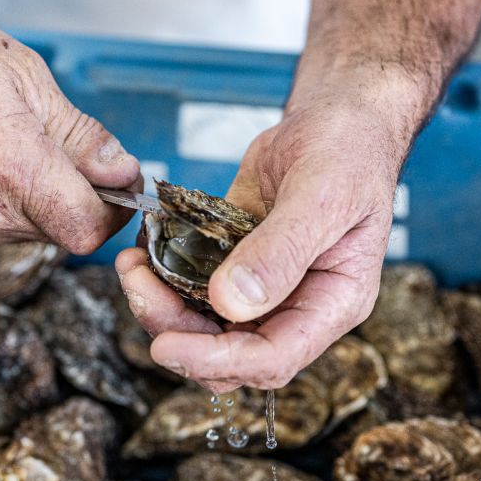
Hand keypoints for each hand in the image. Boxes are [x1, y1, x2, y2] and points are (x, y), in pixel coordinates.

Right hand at [0, 8, 139, 256]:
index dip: (112, 210)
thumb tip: (125, 171)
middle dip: (73, 195)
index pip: (89, 229)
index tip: (115, 183)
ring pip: (28, 234)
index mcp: (10, 166)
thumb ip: (81, 134)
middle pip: (61, 231)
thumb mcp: (22, 74)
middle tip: (50, 145)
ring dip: (34, 201)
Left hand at [117, 103, 403, 390]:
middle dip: (178, 333)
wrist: (335, 119)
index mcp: (333, 303)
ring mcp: (263, 289)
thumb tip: (229, 303)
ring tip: (132, 266)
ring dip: (161, 307)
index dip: (217, 361)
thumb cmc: (347, 152)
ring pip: (204, 327)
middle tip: (138, 288)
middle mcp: (297, 307)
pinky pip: (192, 289)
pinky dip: (163, 280)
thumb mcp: (323, 194)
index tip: (165, 345)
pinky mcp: (233, 265)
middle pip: (230, 353)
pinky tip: (142, 254)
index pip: (273, 358)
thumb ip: (280, 250)